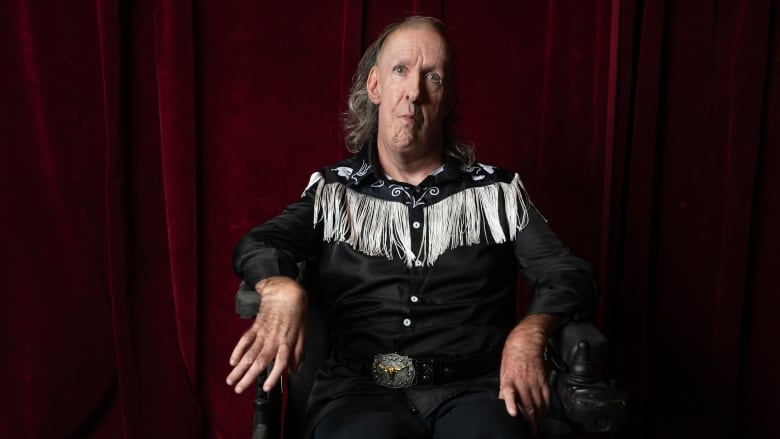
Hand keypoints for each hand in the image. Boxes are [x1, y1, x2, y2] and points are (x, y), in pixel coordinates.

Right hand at [226, 276, 306, 393]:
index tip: (267, 388)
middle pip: (259, 361)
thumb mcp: (303, 333)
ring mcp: (262, 333)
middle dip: (248, 377)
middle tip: (238, 389)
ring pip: (249, 353)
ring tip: (230, 380)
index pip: (280, 362)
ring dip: (239, 368)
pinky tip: (232, 361)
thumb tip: (294, 369)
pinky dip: (237, 350)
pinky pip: (245, 339)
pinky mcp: (255, 326)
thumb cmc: (296, 312)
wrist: (286, 292)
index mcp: (286, 342)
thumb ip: (297, 352)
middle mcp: (273, 339)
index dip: (273, 376)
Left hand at [498, 313, 558, 436]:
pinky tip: (544, 413)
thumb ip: (504, 389)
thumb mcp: (503, 372)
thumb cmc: (512, 357)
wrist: (525, 343)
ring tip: (537, 427)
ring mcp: (535, 382)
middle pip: (528, 405)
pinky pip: (546, 398)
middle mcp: (523, 382)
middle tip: (531, 432)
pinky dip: (545, 408)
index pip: (510, 393)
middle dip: (530, 422)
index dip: (512, 404)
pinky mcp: (544, 381)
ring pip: (538, 404)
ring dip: (538, 418)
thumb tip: (503, 403)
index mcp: (510, 380)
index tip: (513, 414)